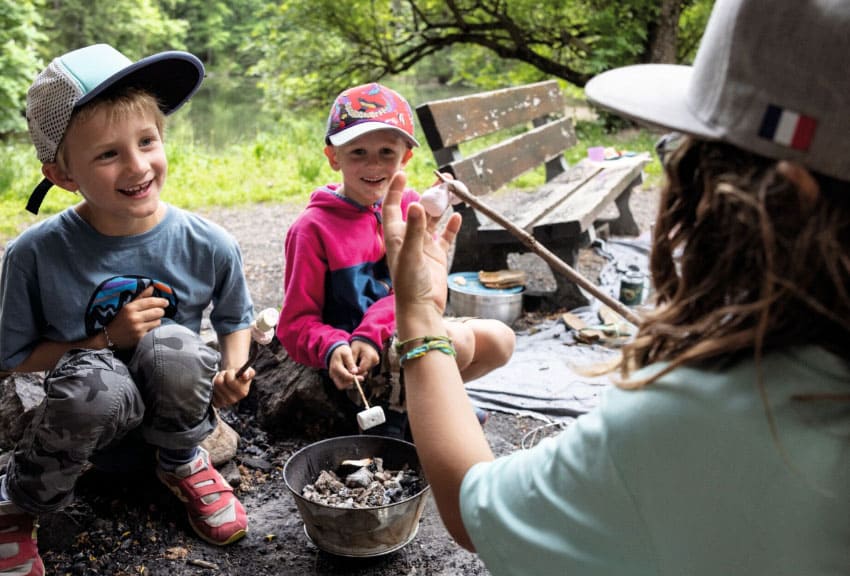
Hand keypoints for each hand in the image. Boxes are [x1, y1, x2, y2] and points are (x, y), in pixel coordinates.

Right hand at [104, 286, 168, 348]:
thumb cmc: (118, 319)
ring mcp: (138, 329)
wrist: (107, 337)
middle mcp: (134, 318)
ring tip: (149, 321)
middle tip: (158, 312)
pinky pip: (154, 331)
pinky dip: (153, 329)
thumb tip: (152, 287)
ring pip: (158, 322)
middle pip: (158, 312)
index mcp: (129, 308)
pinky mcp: (140, 338)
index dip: (161, 301)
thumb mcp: (126, 306)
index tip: (166, 302)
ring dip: (156, 320)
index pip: (151, 302)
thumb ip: (140, 296)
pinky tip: (147, 328)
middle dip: (160, 311)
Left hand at [212, 367, 253, 407]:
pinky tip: (219, 386)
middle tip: (225, 374)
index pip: (230, 380)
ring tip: (222, 378)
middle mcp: (234, 399)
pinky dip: (213, 387)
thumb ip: (249, 372)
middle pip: (219, 382)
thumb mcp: (248, 371)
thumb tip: (245, 375)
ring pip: (214, 386)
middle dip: (222, 375)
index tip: (231, 371)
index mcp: (242, 392)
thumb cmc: (240, 375)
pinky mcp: (218, 404)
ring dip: (217, 379)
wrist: (235, 381)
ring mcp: (225, 402)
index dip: (229, 373)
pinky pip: (211, 393)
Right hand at [328, 345, 357, 389]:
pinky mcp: (336, 378)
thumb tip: (355, 372)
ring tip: (360, 377)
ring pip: (341, 386)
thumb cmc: (342, 351)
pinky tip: (356, 377)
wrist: (334, 351)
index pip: (345, 376)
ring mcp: (333, 376)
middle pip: (341, 385)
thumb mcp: (347, 353)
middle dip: (352, 383)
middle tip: (361, 378)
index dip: (354, 378)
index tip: (362, 378)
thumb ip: (351, 363)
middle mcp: (333, 374)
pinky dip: (349, 382)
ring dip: (351, 384)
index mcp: (336, 367)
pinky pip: (342, 383)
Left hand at [350, 339, 379, 375]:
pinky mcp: (376, 362)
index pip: (362, 370)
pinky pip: (368, 367)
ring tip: (354, 363)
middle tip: (350, 367)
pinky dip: (363, 366)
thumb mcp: (354, 350)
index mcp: (370, 357)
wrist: (367, 338)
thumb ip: (352, 361)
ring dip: (360, 368)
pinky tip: (359, 361)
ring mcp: (376, 361)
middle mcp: (375, 360)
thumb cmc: (359, 343)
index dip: (354, 371)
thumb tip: (351, 372)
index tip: (348, 370)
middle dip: (357, 370)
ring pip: (366, 370)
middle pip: (364, 371)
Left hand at [383, 171, 460, 318]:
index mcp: (396, 235)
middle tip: (443, 180)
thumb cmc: (409, 284)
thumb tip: (417, 204)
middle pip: (418, 210)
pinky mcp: (437, 257)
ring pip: (433, 220)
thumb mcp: (410, 254)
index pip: (392, 207)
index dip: (395, 190)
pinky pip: (445, 237)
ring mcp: (424, 247)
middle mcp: (409, 238)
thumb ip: (414, 230)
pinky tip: (457, 217)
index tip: (402, 173)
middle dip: (429, 194)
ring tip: (452, 192)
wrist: (422, 309)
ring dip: (441, 207)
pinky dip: (451, 227)